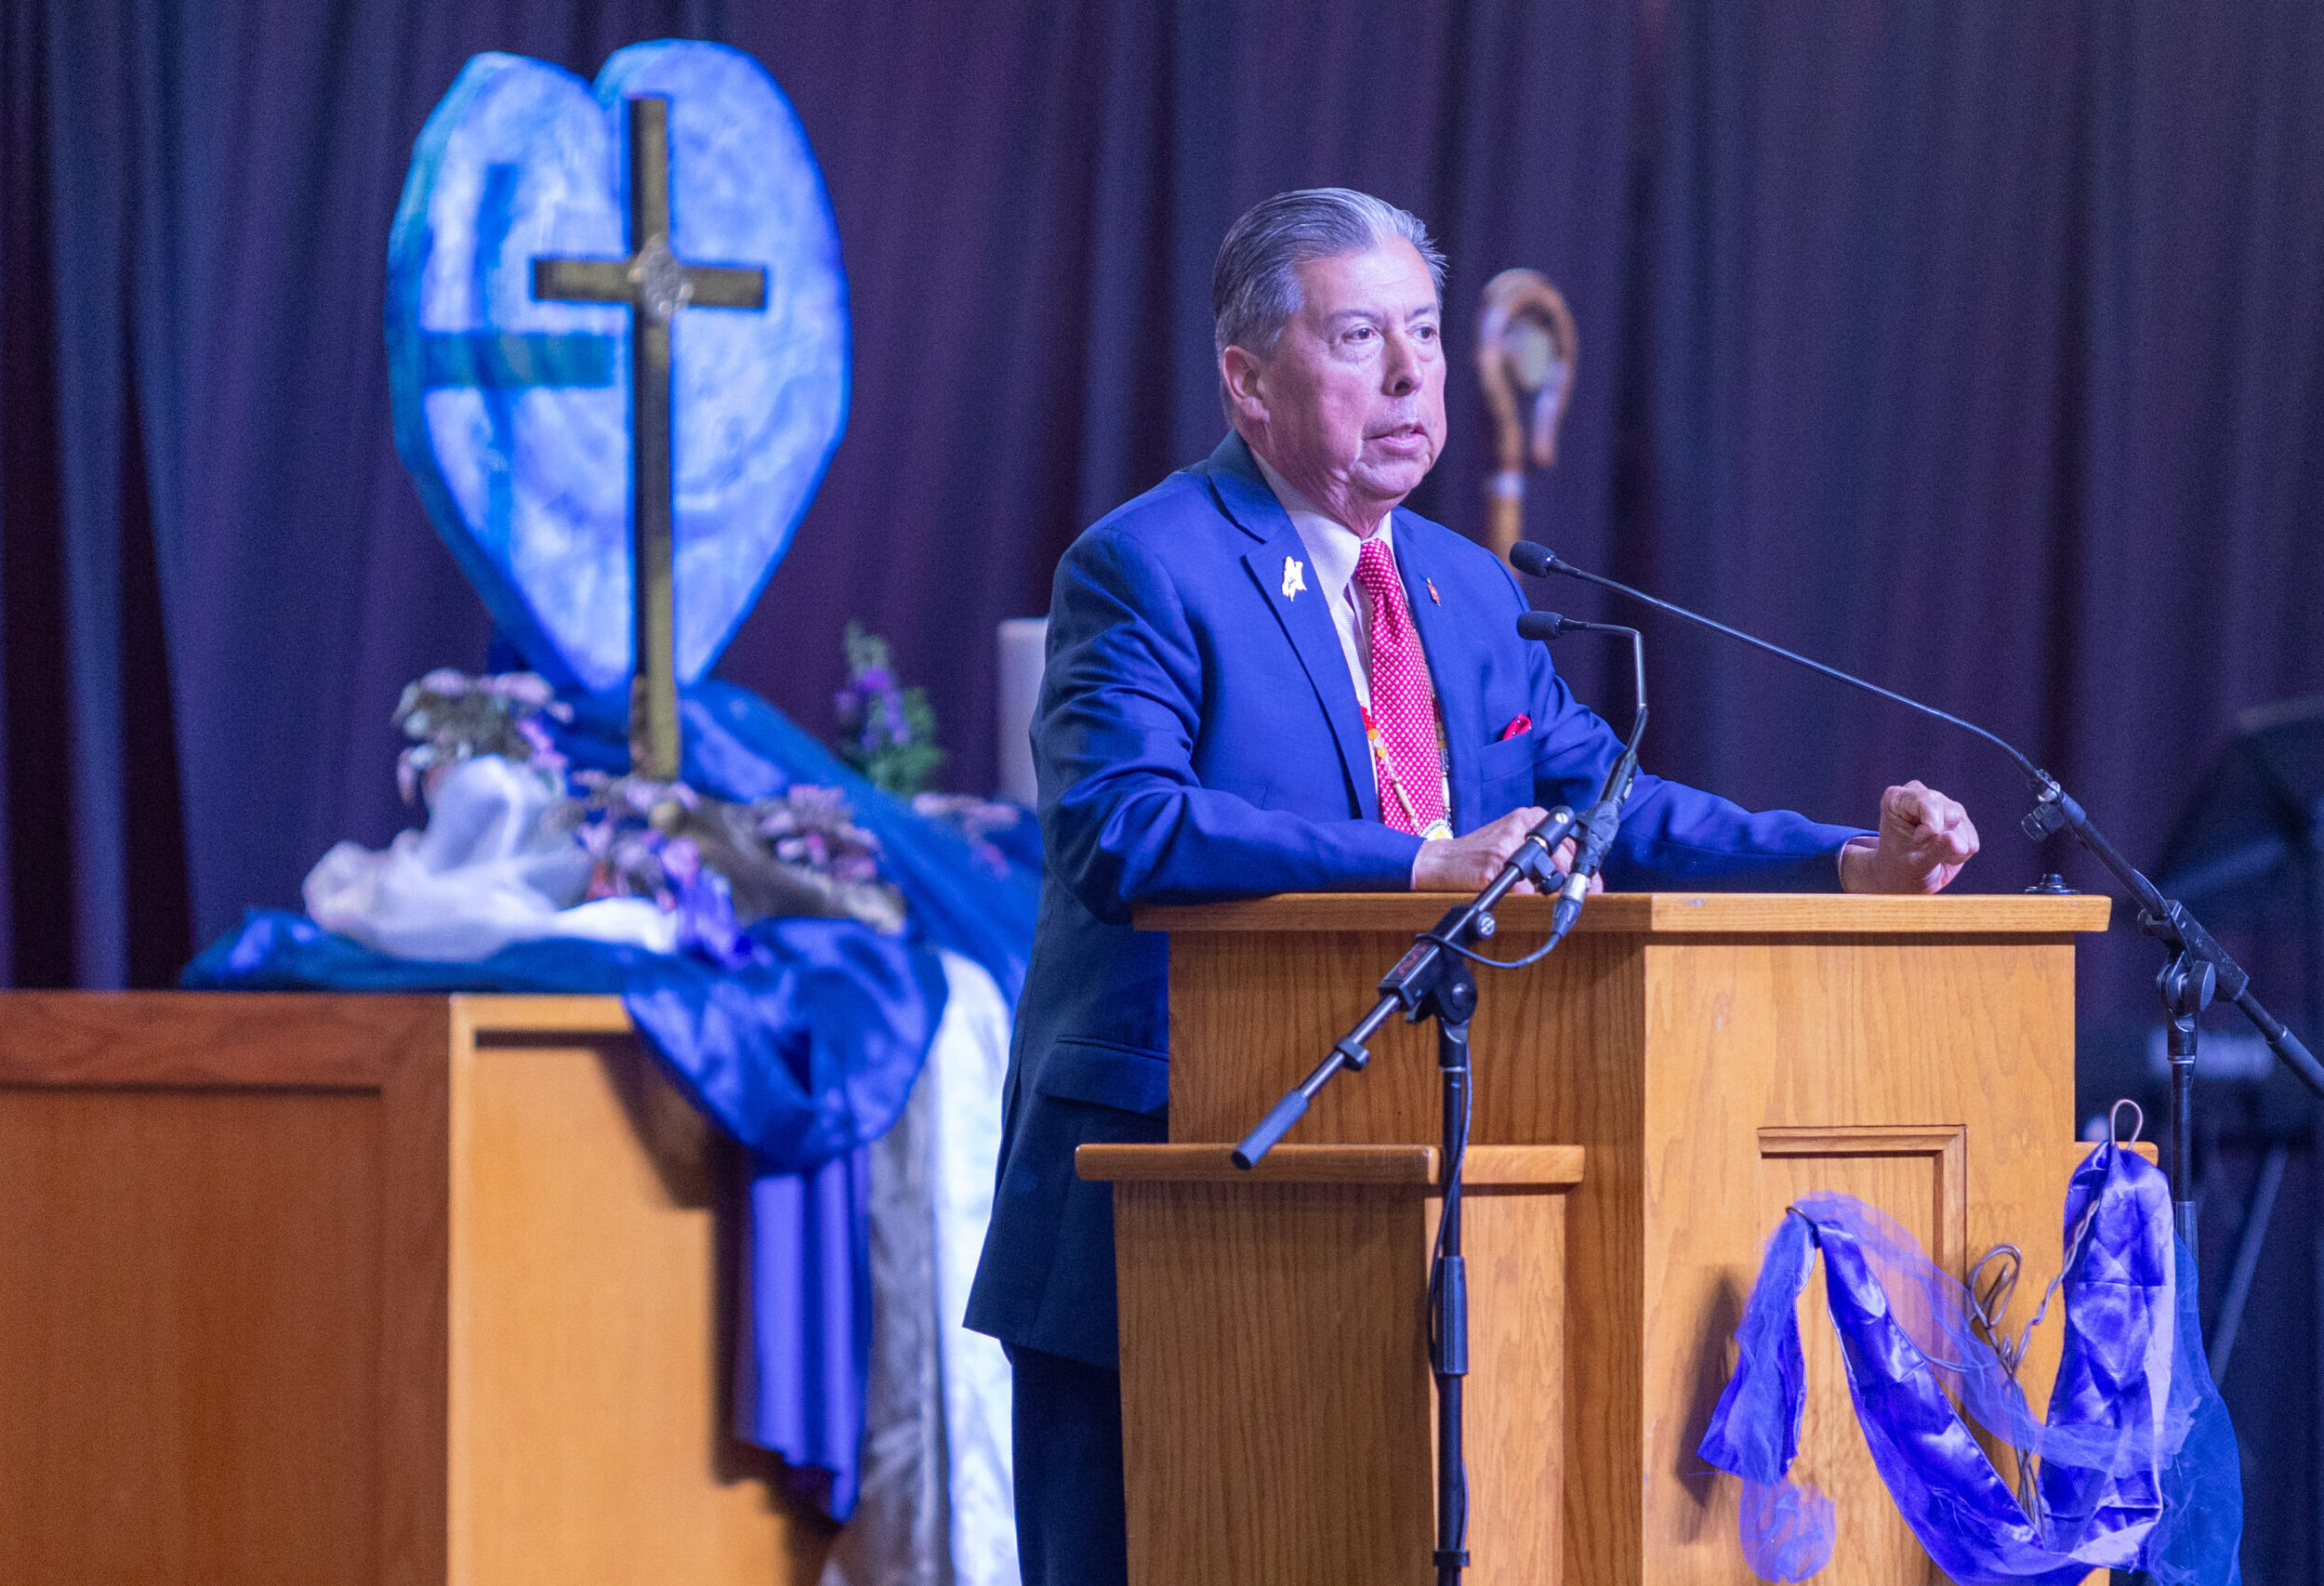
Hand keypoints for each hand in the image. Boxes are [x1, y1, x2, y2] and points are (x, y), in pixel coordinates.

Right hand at [1411, 808, 1604, 893]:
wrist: (1439, 862)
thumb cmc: (1478, 855)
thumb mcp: (1512, 841)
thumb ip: (1543, 850)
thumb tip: (1580, 877)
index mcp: (1529, 818)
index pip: (1572, 842)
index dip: (1586, 869)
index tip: (1594, 885)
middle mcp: (1522, 827)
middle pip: (1566, 860)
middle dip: (1573, 885)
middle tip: (1576, 900)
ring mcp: (1508, 845)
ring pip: (1549, 878)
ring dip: (1550, 896)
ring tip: (1540, 899)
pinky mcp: (1495, 866)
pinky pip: (1525, 892)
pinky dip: (1526, 903)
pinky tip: (1517, 901)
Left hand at [1839, 780, 1978, 893]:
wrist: (1905, 877)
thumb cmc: (1900, 866)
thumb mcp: (1915, 861)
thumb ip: (1938, 849)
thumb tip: (1962, 843)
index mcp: (1897, 798)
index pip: (1929, 802)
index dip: (1931, 826)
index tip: (1918, 841)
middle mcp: (1919, 794)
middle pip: (1950, 812)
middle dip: (1944, 838)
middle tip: (1925, 851)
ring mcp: (1940, 803)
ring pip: (1963, 822)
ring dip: (1954, 848)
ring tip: (1933, 854)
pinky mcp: (1957, 816)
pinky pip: (1971, 836)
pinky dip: (1962, 852)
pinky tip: (1944, 854)